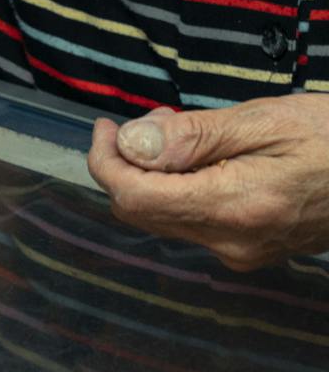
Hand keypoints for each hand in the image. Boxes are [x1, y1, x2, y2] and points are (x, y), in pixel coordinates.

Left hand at [85, 97, 328, 268]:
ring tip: (186, 130)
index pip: (133, 197)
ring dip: (157, 174)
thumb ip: (192, 137)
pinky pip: (195, 221)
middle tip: (159, 119)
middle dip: (132, 163)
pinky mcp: (254, 249)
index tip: (108, 126)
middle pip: (143, 211)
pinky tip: (207, 157)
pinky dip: (183, 187)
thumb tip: (129, 144)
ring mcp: (245, 252)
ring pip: (167, 217)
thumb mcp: (265, 120)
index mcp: (235, 208)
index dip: (107, 160)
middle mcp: (234, 242)